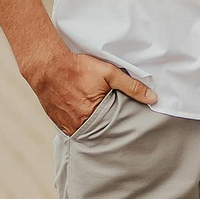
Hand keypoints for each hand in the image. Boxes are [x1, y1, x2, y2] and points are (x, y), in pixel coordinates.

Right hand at [25, 46, 155, 134]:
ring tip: (102, 121)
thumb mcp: (109, 73)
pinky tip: (87, 118)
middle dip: (109, 130)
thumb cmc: (77, 68)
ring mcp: (67, 125)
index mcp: (93, 115)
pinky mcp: (58, 122)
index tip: (130, 127)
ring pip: (87, 132)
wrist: (47, 65)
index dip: (122, 127)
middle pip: (100, 133)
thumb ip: (131, 86)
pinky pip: (74, 129)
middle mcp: (79, 124)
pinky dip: (81, 125)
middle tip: (118, 126)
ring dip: (95, 128)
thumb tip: (152, 98)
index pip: (114, 129)